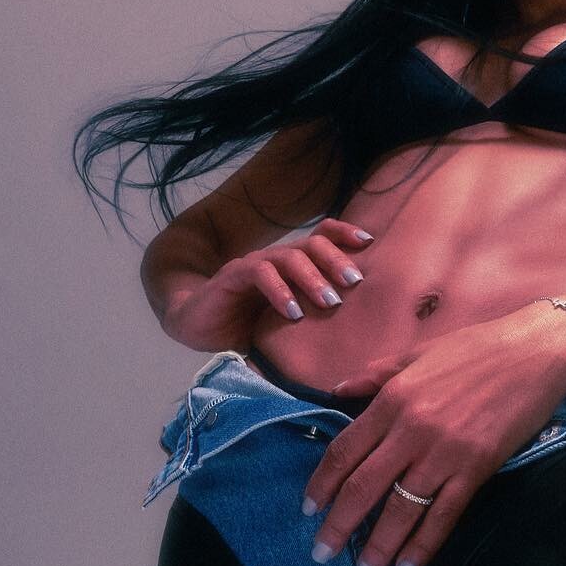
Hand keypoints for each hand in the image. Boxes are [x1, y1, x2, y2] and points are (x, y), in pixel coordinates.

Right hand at [163, 217, 372, 348]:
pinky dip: (280, 291)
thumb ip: (315, 318)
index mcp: (291, 264)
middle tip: (355, 282)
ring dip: (313, 278)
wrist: (196, 325)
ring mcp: (253, 265)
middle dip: (337, 260)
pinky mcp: (232, 277)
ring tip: (331, 302)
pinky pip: (259, 274)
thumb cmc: (247, 325)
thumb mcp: (288, 321)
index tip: (370, 241)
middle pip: (312, 244)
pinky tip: (293, 312)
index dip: (344, 234)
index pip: (321, 236)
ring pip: (288, 256)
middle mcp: (275, 259)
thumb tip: (360, 331)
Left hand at [300, 304, 565, 565]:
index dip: (321, 485)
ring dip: (378, 547)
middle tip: (321, 554)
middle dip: (339, 526)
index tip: (308, 511)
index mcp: (392, 399)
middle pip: (363, 487)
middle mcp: (411, 430)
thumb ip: (375, 374)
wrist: (536, 352)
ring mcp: (444, 453)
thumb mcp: (416, 353)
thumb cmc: (476, 348)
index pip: (343, 451)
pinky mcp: (477, 468)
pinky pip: (444, 516)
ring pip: (400, 510)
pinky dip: (423, 546)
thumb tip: (338, 389)